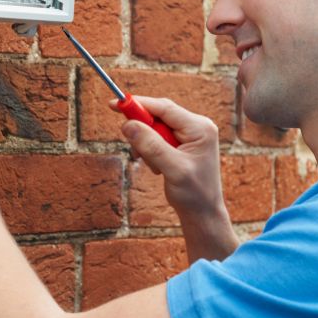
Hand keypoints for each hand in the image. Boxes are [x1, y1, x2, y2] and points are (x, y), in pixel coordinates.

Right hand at [113, 96, 223, 216]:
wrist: (202, 213)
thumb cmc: (194, 193)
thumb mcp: (172, 169)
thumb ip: (151, 145)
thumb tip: (128, 125)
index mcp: (199, 128)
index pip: (164, 108)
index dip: (138, 104)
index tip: (114, 104)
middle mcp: (196, 127)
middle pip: (158, 115)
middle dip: (143, 131)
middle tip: (136, 151)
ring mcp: (189, 135)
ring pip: (155, 128)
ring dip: (147, 145)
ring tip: (156, 167)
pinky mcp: (182, 144)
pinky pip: (157, 138)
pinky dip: (150, 151)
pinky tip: (158, 167)